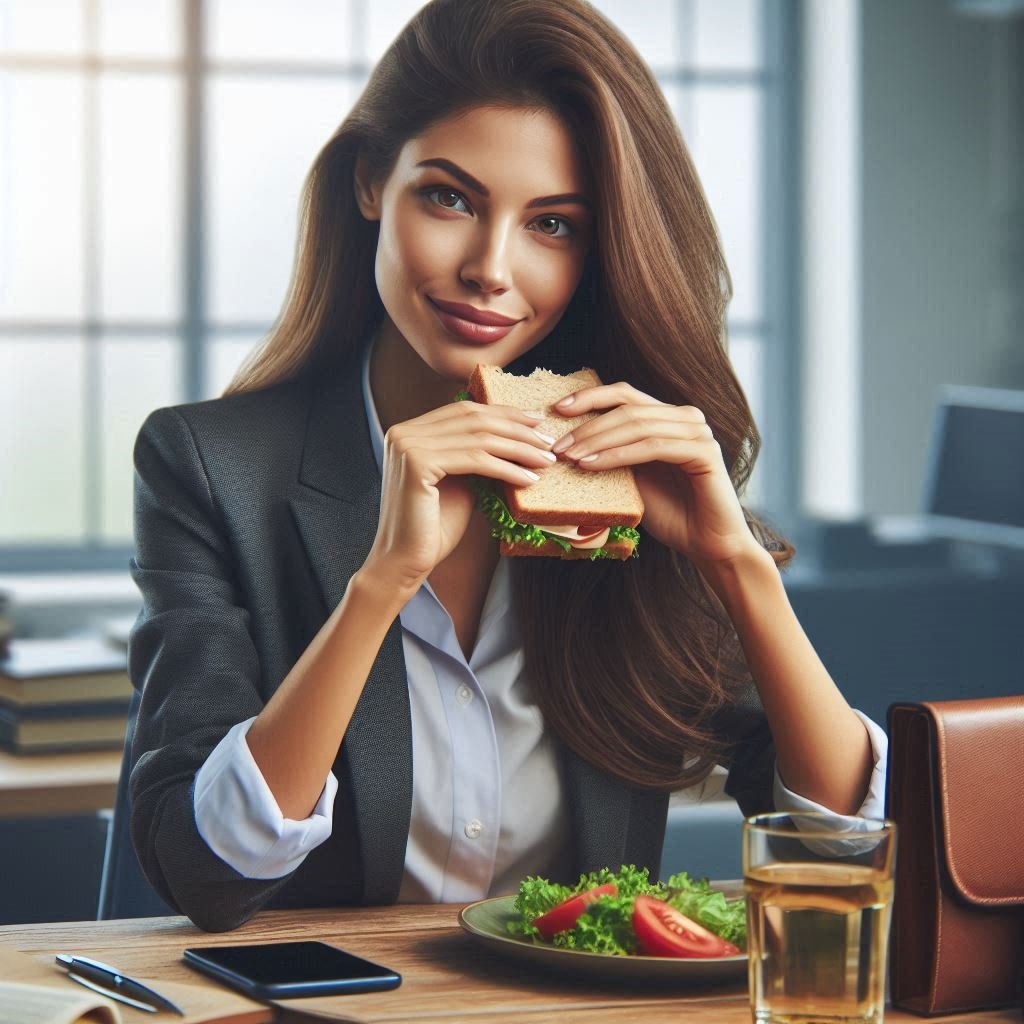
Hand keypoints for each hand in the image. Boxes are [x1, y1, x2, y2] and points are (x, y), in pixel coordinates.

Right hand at [365, 401, 555, 589]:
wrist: (405, 561)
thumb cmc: (433, 528)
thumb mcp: (459, 482)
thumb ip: (477, 457)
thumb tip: (517, 439)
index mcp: (410, 431)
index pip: (465, 410)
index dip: (504, 414)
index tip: (536, 422)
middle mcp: (403, 432)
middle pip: (474, 419)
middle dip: (517, 429)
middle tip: (548, 441)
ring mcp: (407, 446)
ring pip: (479, 439)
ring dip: (519, 449)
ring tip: (545, 461)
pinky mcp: (417, 464)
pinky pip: (475, 460)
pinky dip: (506, 469)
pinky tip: (529, 480)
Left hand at [550, 382, 763, 567]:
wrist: (707, 544)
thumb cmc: (671, 514)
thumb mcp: (633, 479)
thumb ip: (613, 456)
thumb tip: (569, 444)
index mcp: (668, 418)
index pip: (625, 395)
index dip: (590, 397)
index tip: (558, 410)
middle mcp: (686, 417)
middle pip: (628, 407)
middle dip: (587, 425)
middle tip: (558, 445)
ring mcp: (698, 432)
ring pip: (637, 425)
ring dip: (598, 440)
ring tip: (570, 457)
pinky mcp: (704, 451)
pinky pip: (652, 447)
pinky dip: (618, 455)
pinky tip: (592, 466)